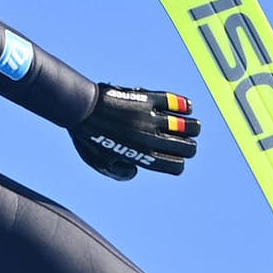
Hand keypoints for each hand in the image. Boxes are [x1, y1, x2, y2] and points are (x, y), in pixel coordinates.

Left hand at [69, 84, 199, 180]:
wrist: (81, 109)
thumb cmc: (88, 137)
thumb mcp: (101, 164)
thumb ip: (120, 173)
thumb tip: (137, 171)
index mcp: (141, 156)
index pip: (176, 166)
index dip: (178, 163)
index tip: (174, 157)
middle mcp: (150, 139)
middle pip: (188, 147)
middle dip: (190, 146)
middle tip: (184, 141)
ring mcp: (150, 118)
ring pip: (189, 126)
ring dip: (192, 127)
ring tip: (189, 125)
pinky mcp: (148, 98)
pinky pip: (175, 101)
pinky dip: (184, 105)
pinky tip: (187, 107)